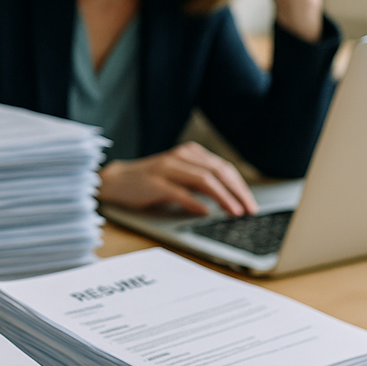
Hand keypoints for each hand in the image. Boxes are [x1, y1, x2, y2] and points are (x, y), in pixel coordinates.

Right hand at [98, 142, 257, 216]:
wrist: (115, 181)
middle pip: (218, 172)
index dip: (240, 186)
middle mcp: (179, 156)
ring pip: (204, 180)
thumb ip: (200, 183)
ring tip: (234, 212)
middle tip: (250, 210)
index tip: (251, 203)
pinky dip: (196, 203)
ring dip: (223, 197)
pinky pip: (180, 192)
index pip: (223, 167)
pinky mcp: (154, 182)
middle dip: (237, 192)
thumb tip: (229, 200)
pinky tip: (206, 212)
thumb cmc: (149, 182)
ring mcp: (166, 168)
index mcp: (189, 153)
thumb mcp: (178, 177)